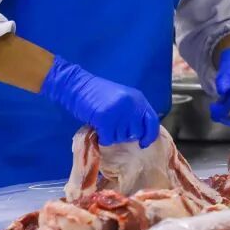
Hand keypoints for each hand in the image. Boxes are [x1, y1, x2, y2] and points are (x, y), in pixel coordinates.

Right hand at [40, 57, 159, 147]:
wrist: (78, 86)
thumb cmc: (97, 93)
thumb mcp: (122, 98)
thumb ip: (133, 111)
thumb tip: (140, 132)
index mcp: (138, 99)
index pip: (152, 121)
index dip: (150, 135)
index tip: (143, 143)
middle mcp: (131, 106)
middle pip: (136, 133)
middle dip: (125, 135)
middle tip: (113, 128)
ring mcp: (119, 112)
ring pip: (121, 138)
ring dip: (112, 135)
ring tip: (104, 123)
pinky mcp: (105, 119)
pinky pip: (108, 139)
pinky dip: (103, 138)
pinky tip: (98, 128)